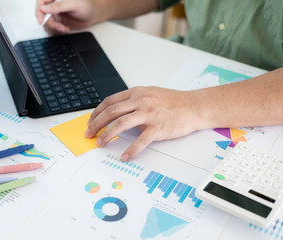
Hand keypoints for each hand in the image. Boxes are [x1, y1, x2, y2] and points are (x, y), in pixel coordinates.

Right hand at [36, 0, 99, 33]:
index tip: (41, 20)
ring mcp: (56, 13)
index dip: (39, 11)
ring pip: (47, 22)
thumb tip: (44, 8)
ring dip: (55, 27)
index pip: (41, 2)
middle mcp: (54, 4)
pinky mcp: (59, 20)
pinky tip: (66, 29)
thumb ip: (58, 6)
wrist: (93, 15)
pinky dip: (58, 30)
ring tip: (64, 28)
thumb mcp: (73, 4)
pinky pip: (53, 27)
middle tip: (58, 26)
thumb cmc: (87, 5)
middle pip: (42, 14)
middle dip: (50, 22)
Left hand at [85, 87, 201, 160]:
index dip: (97, 112)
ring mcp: (149, 114)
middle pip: (111, 112)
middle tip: (89, 134)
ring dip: (107, 135)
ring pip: (121, 124)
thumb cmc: (173, 102)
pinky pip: (141, 140)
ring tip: (101, 143)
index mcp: (136, 93)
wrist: (194, 106)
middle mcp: (140, 101)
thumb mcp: (149, 94)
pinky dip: (131, 150)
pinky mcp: (158, 127)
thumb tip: (117, 112)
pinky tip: (125, 156)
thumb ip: (133, 101)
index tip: (91, 121)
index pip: (110, 101)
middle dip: (96, 124)